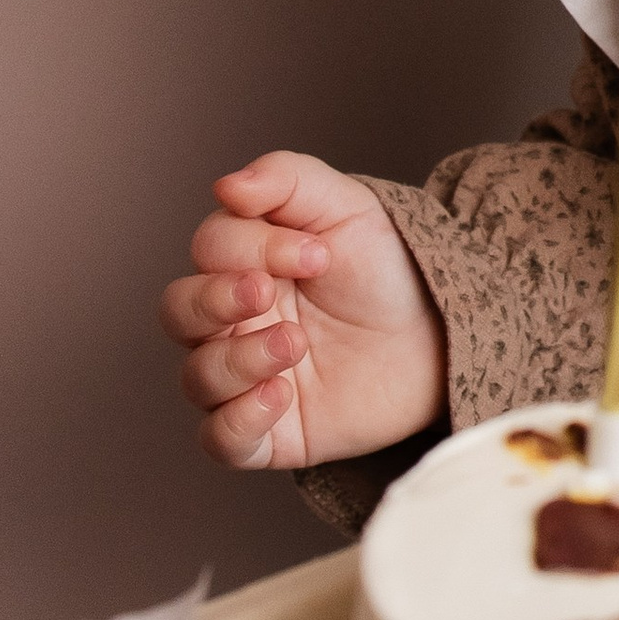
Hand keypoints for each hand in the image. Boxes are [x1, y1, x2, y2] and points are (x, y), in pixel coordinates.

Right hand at [160, 154, 445, 469]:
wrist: (440, 336)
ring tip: (296, 344)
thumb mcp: (348, 208)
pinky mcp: (268, 432)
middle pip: (179, 310)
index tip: (318, 253)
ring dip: (239, 358)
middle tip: (268, 292)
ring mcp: (245, 378)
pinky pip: (220, 438)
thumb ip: (287, 181)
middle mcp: (232, 321)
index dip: (253, 246)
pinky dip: (238, 420)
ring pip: (197, 376)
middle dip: (216, 299)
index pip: (210, 248)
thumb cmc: (386, 270)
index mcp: (242, 263)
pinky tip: (280, 395)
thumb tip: (226, 186)